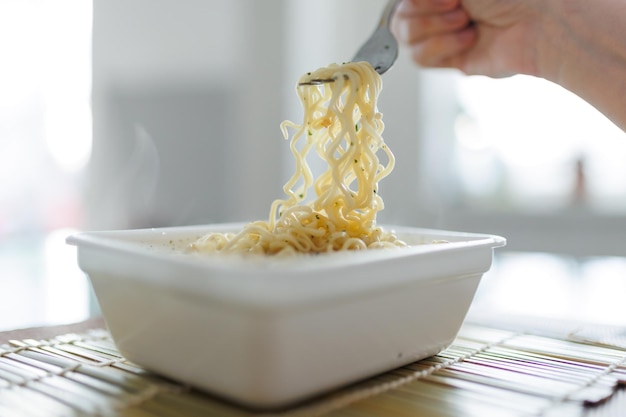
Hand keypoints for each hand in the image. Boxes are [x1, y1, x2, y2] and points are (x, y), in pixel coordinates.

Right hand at [392, 0, 541, 77]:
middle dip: (428, 14)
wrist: (533, 24)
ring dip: (438, 30)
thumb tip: (406, 1)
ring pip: (407, 41)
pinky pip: (421, 58)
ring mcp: (441, 35)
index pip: (404, 2)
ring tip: (467, 24)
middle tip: (459, 8)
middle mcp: (437, 10)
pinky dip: (444, 47)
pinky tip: (469, 40)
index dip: (417, 2)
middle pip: (400, 20)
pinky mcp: (448, 60)